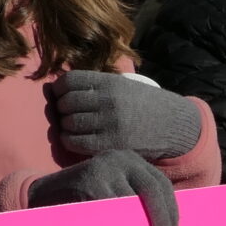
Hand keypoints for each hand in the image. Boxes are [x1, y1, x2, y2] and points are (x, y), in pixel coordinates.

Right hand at [30, 148, 180, 225]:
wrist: (42, 193)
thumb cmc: (84, 197)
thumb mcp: (113, 188)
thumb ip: (135, 196)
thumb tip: (167, 221)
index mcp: (130, 159)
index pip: (160, 183)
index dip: (170, 208)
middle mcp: (119, 158)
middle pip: (152, 189)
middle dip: (162, 217)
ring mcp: (103, 168)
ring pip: (132, 203)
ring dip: (138, 225)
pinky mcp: (90, 182)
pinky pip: (112, 209)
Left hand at [48, 71, 204, 162]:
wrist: (173, 124)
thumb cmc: (143, 104)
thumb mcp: (122, 85)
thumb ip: (93, 85)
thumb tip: (52, 88)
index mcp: (110, 82)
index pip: (69, 81)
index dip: (60, 89)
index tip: (63, 96)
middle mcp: (108, 100)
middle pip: (66, 103)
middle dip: (63, 110)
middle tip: (70, 114)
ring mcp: (110, 123)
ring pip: (68, 123)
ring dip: (66, 127)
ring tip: (76, 128)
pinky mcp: (111, 144)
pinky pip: (75, 142)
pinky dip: (70, 141)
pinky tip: (77, 140)